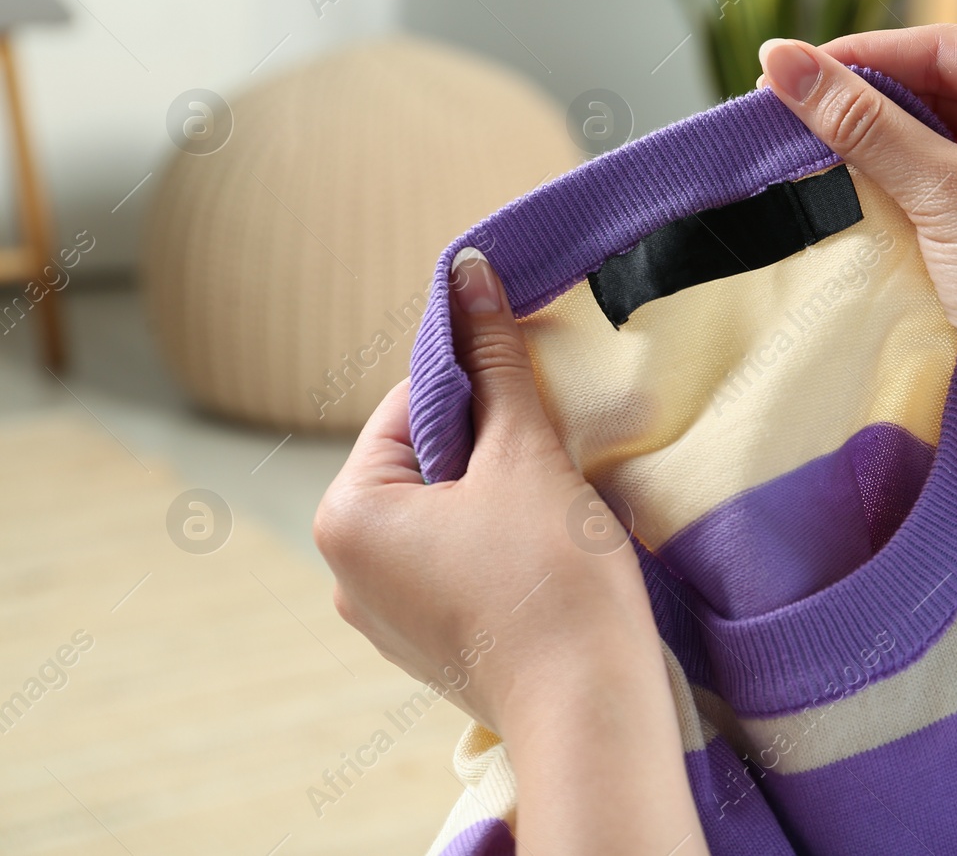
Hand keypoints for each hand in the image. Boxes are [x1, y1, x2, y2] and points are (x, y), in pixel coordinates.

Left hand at [314, 250, 704, 852]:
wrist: (590, 706)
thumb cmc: (553, 577)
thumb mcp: (525, 454)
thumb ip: (495, 360)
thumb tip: (470, 269)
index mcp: (348, 514)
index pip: (411, 404)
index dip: (478, 379)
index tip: (531, 377)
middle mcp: (345, 569)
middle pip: (424, 459)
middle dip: (489, 439)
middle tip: (551, 444)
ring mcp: (383, 614)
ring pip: (443, 510)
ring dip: (496, 489)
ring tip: (552, 502)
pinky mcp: (427, 643)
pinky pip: (453, 561)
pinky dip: (495, 541)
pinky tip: (543, 548)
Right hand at [759, 26, 956, 678]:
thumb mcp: (947, 198)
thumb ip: (863, 125)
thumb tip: (782, 61)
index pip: (954, 50)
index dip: (866, 56)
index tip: (785, 64)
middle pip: (947, 90)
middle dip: (869, 103)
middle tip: (783, 106)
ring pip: (941, 139)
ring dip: (878, 147)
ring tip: (803, 146)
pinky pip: (946, 185)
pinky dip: (898, 188)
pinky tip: (847, 191)